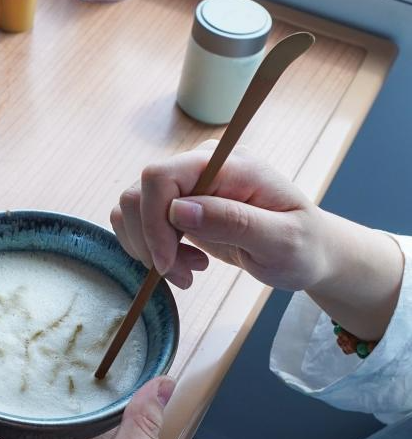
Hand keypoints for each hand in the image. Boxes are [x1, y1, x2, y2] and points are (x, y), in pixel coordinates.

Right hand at [110, 141, 328, 290]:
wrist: (307, 252)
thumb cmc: (303, 246)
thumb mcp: (281, 241)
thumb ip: (233, 221)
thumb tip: (178, 209)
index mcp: (228, 164)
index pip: (160, 176)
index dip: (153, 221)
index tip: (167, 262)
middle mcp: (201, 165)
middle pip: (138, 193)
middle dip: (149, 241)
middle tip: (181, 274)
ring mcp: (187, 183)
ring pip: (132, 208)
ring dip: (149, 248)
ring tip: (187, 271)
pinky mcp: (177, 203)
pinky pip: (139, 220)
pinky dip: (150, 247)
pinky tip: (182, 262)